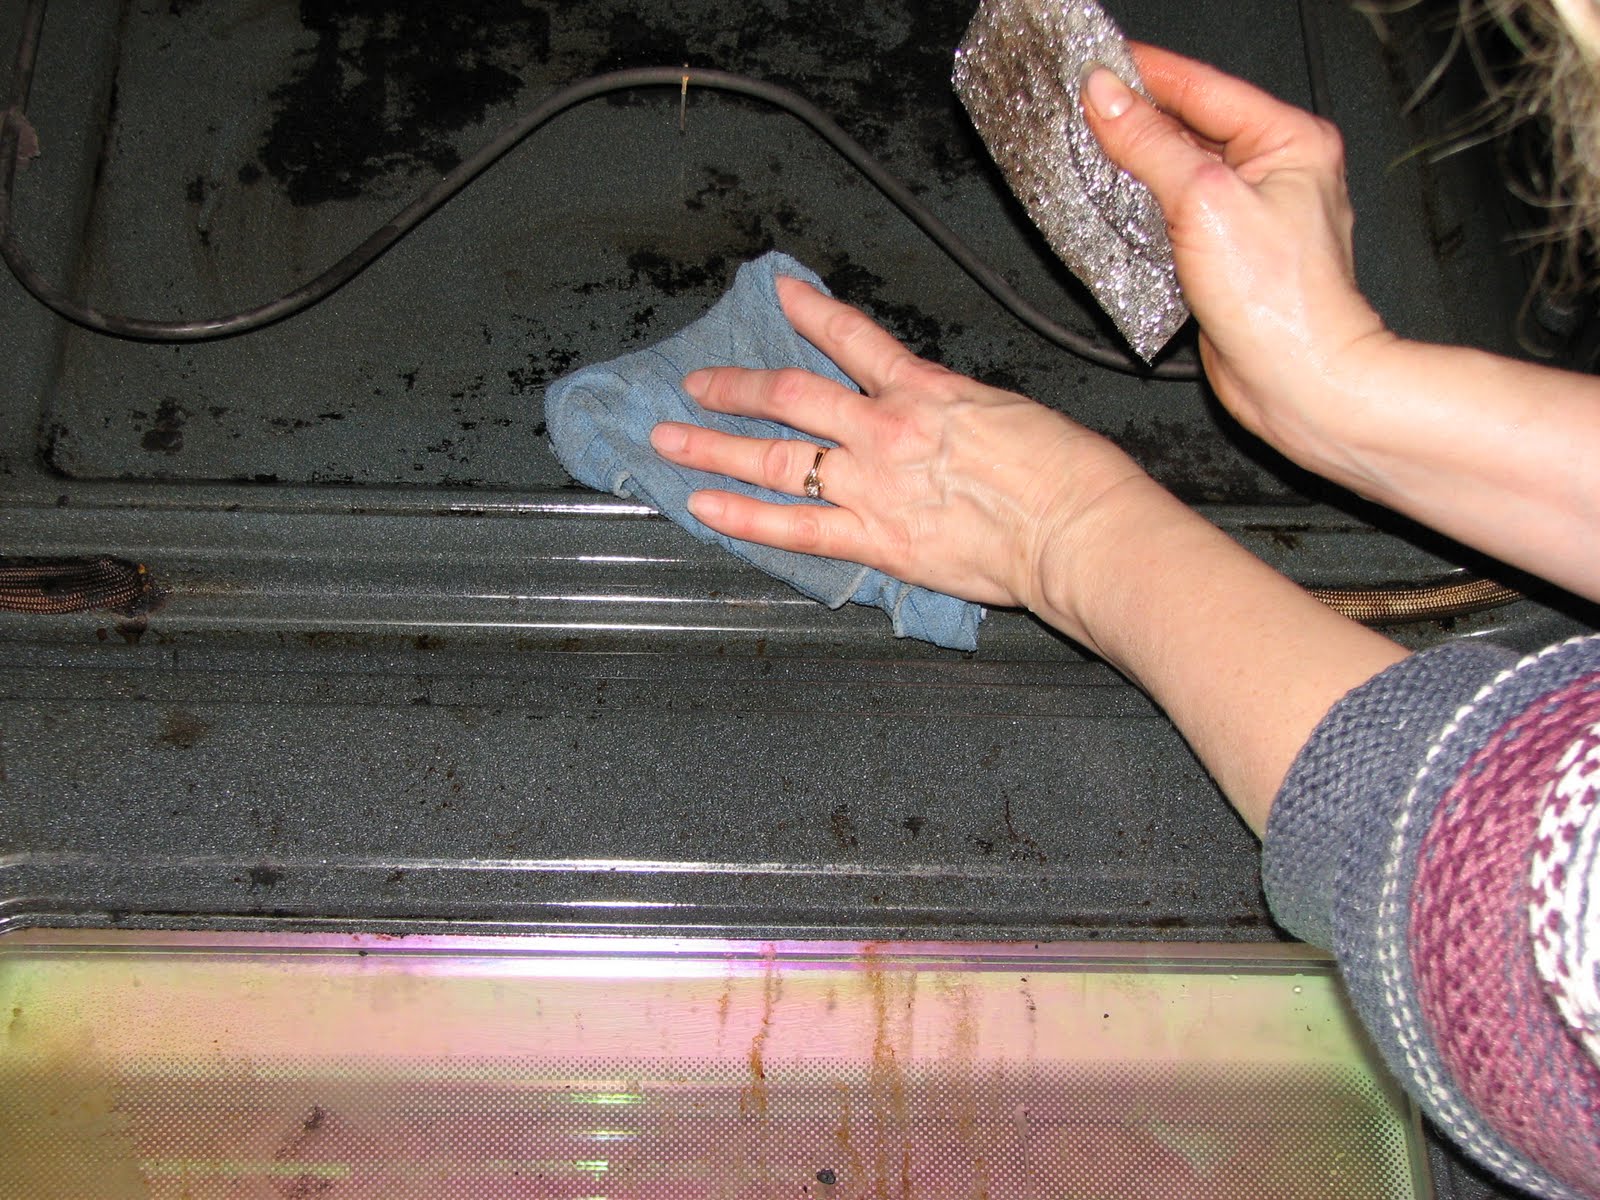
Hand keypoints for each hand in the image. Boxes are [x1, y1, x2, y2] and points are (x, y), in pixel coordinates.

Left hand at [648, 275, 1147, 635]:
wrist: (1076, 526)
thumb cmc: (1066, 472)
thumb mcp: (1009, 411)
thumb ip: (957, 410)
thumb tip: (941, 415)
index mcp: (924, 389)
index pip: (852, 337)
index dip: (808, 312)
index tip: (778, 296)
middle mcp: (885, 429)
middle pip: (791, 395)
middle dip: (735, 388)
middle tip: (694, 382)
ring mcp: (872, 484)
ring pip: (776, 458)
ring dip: (716, 446)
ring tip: (670, 439)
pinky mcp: (875, 539)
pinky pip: (793, 526)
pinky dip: (743, 516)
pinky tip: (704, 506)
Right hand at [1083, 45, 1393, 467]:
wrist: (1301, 382)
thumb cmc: (1280, 303)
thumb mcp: (1203, 203)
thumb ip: (1151, 144)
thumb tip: (1108, 97)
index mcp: (1290, 140)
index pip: (1203, 86)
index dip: (1146, 73)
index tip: (1094, 65)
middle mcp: (1279, 171)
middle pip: (1191, 125)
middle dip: (1136, 117)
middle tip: (1079, 106)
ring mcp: (1255, 215)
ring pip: (1183, 170)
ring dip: (1137, 163)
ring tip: (1089, 147)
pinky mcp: (1232, 256)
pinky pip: (1180, 214)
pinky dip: (1145, 207)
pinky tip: (1115, 204)